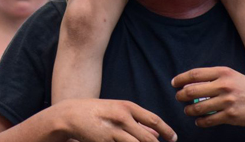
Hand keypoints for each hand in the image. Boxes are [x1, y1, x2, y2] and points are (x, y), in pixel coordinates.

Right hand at [56, 99, 175, 141]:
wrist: (70, 115)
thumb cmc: (97, 112)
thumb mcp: (118, 111)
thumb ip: (137, 121)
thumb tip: (157, 135)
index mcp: (126, 107)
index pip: (153, 120)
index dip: (167, 130)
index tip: (173, 138)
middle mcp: (121, 118)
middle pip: (148, 138)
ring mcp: (112, 132)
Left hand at [173, 66, 244, 127]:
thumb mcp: (233, 76)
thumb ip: (215, 78)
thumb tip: (192, 83)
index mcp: (223, 72)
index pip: (195, 74)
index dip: (181, 79)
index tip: (174, 83)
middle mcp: (224, 85)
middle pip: (192, 91)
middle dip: (181, 96)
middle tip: (179, 98)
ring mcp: (227, 101)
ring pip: (197, 108)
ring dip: (189, 110)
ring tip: (188, 111)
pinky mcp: (230, 116)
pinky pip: (208, 120)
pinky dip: (200, 122)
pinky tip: (199, 121)